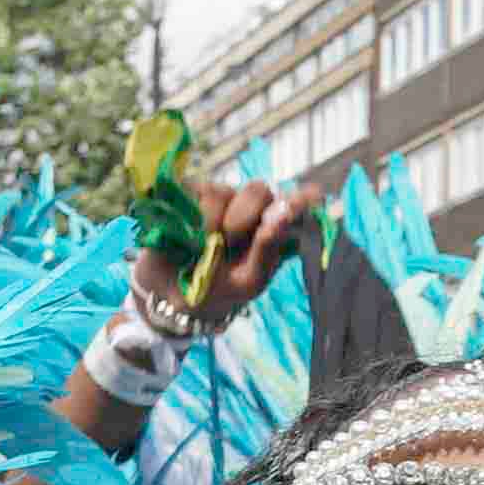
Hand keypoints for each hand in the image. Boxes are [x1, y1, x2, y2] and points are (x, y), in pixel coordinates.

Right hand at [170, 178, 319, 335]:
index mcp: (270, 228)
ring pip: (221, 191)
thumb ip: (267, 249)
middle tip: (229, 241)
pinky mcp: (188, 193)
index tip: (313, 197)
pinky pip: (194, 190)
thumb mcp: (248, 280)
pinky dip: (192, 213)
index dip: (301, 198)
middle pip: (258, 190)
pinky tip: (188, 232)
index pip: (292, 204)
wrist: (170, 294)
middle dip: (244, 216)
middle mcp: (248, 207)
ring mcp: (218, 197)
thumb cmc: (216, 289)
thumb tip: (281, 215)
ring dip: (212, 221)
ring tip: (202, 245)